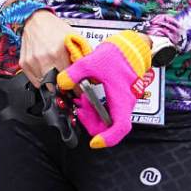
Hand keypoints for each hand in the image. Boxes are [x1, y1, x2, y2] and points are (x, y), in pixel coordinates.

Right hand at [18, 10, 81, 86]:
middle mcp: (43, 58)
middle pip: (56, 86)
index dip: (76, 87)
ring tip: (57, 76)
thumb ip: (81, 56)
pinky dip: (42, 80)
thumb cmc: (54, 27)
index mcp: (57, 52)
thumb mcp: (73, 38)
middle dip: (64, 87)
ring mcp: (32, 62)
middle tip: (68, 83)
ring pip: (45, 85)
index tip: (78, 88)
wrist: (35, 19)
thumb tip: (88, 71)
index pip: (69, 79)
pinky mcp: (25, 64)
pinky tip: (47, 71)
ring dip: (52, 84)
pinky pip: (34, 80)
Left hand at [56, 31, 153, 148]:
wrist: (128, 48)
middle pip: (111, 127)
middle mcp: (124, 105)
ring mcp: (122, 103)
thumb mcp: (91, 62)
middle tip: (79, 115)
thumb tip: (62, 83)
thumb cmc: (116, 55)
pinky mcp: (117, 99)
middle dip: (93, 126)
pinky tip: (84, 101)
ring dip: (92, 118)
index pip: (120, 127)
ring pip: (108, 120)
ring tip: (79, 106)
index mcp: (122, 99)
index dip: (108, 138)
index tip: (95, 142)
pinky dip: (94, 111)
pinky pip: (106, 112)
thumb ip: (74, 73)